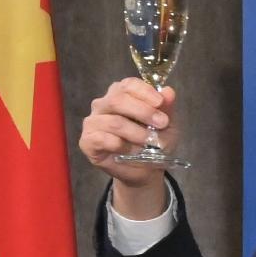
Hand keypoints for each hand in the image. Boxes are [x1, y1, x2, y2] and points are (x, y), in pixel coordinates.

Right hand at [79, 78, 175, 214]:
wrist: (145, 171)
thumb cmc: (154, 143)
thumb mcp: (167, 127)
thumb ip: (167, 109)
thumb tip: (168, 91)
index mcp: (121, 94)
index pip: (128, 85)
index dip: (144, 91)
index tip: (160, 102)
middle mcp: (103, 105)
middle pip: (118, 99)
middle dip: (143, 111)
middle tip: (162, 123)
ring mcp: (93, 122)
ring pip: (113, 122)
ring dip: (136, 133)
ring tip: (149, 143)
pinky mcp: (87, 141)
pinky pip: (101, 139)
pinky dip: (120, 145)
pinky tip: (131, 151)